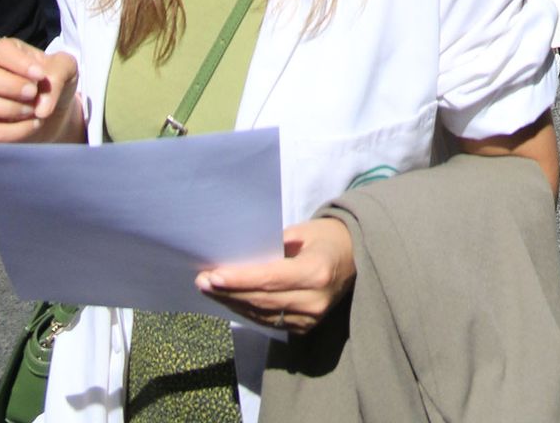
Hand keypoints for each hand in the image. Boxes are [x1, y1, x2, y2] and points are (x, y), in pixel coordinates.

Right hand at [0, 39, 81, 142]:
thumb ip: (58, 74)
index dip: (17, 62)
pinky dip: (18, 131)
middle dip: (9, 85)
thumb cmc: (57, 83)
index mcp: (9, 54)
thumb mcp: (68, 68)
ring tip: (34, 110)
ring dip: (11, 108)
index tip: (40, 74)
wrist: (60, 114)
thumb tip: (41, 106)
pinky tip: (34, 124)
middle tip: (33, 92)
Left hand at [197, 216, 355, 335]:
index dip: (239, 279)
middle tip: (201, 281)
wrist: (357, 258)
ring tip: (209, 290)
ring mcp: (310, 319)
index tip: (212, 275)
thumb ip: (274, 245)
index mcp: (316, 272)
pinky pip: (269, 321)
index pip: (269, 279)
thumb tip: (239, 255)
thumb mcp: (303, 231)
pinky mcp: (305, 328)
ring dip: (233, 302)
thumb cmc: (328, 237)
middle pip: (261, 300)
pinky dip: (247, 310)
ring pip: (262, 314)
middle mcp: (314, 301)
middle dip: (228, 291)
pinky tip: (230, 300)